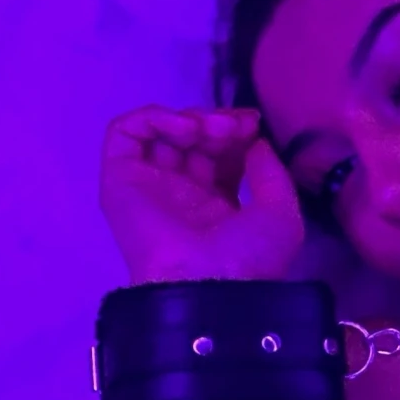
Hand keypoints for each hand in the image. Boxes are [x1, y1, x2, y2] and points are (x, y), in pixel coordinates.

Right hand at [99, 105, 304, 284]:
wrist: (206, 282)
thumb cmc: (247, 257)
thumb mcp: (280, 215)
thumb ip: (271, 174)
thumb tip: (256, 143)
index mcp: (216, 208)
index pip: (221, 154)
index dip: (237, 132)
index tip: (252, 125)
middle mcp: (181, 195)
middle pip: (194, 139)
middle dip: (217, 122)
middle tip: (234, 127)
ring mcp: (149, 187)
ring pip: (162, 133)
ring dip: (190, 118)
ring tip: (209, 130)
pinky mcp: (119, 180)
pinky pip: (124, 133)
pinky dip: (152, 118)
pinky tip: (183, 129)